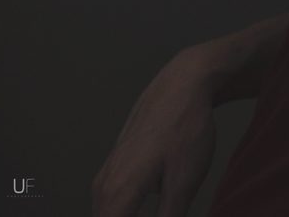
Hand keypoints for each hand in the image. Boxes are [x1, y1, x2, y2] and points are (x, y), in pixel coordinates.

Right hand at [91, 47, 218, 216]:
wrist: (181, 84)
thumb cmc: (186, 130)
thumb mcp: (185, 183)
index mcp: (117, 196)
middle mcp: (102, 189)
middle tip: (168, 212)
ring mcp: (105, 177)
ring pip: (109, 216)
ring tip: (164, 208)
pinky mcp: (113, 170)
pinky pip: (112, 205)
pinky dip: (124, 214)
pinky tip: (151, 211)